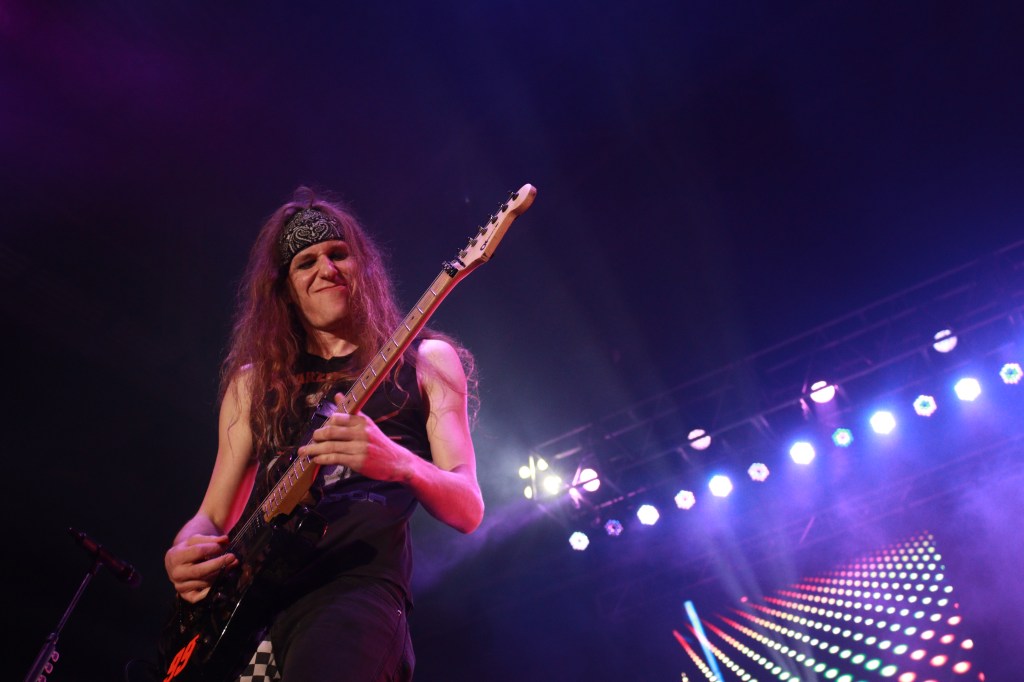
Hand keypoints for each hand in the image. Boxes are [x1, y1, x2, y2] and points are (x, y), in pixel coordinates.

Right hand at [164, 534, 237, 602]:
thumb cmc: (188, 549)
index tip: (223, 546)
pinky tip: (220, 581)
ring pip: (204, 582)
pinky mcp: (185, 595)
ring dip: (220, 574)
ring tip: (231, 565)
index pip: (198, 551)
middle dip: (219, 564)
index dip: (213, 548)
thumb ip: (210, 539)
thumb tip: (225, 539)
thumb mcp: (195, 540)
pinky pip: (199, 597)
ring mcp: (180, 586)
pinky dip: (210, 591)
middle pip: (200, 571)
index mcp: (176, 556)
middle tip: (232, 557)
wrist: (175, 563)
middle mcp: (176, 573)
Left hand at [298, 397, 413, 483]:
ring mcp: (360, 447)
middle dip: (316, 437)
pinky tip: (316, 460)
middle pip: (331, 432)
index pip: (337, 418)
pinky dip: (323, 459)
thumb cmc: (378, 442)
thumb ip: (351, 412)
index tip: (319, 431)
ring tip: (304, 452)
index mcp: (362, 421)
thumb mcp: (367, 424)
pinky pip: (335, 458)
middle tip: (310, 441)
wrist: (396, 461)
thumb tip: (337, 395)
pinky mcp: (358, 461)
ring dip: (314, 450)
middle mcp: (361, 432)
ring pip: (330, 446)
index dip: (325, 424)